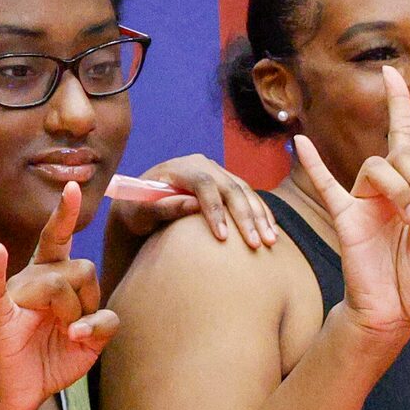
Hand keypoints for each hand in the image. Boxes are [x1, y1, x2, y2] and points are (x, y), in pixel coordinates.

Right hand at [0, 183, 116, 409]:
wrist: (24, 392)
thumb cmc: (55, 359)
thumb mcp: (92, 342)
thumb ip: (104, 323)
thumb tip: (90, 321)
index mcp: (53, 278)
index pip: (60, 239)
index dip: (65, 214)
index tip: (73, 186)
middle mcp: (33, 279)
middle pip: (79, 267)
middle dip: (90, 299)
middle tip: (78, 324)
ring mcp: (16, 296)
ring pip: (58, 283)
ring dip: (73, 313)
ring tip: (62, 332)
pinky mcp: (1, 316)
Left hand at [109, 153, 278, 250]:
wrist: (144, 206)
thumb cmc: (137, 211)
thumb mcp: (140, 211)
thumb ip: (162, 207)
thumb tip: (192, 205)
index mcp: (181, 167)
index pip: (205, 184)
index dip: (216, 210)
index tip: (223, 238)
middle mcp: (204, 165)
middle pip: (232, 187)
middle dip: (247, 217)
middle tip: (257, 244)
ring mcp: (219, 173)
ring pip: (246, 192)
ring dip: (261, 217)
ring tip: (270, 242)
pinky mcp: (229, 185)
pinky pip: (251, 197)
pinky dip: (263, 214)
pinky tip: (272, 233)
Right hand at [289, 65, 409, 345]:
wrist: (390, 311)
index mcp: (409, 192)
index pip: (405, 140)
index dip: (401, 106)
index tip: (394, 73)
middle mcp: (384, 190)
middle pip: (400, 153)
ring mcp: (362, 202)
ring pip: (377, 167)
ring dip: (400, 187)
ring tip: (406, 218)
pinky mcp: (346, 219)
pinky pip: (325, 185)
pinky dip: (312, 164)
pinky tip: (298, 142)